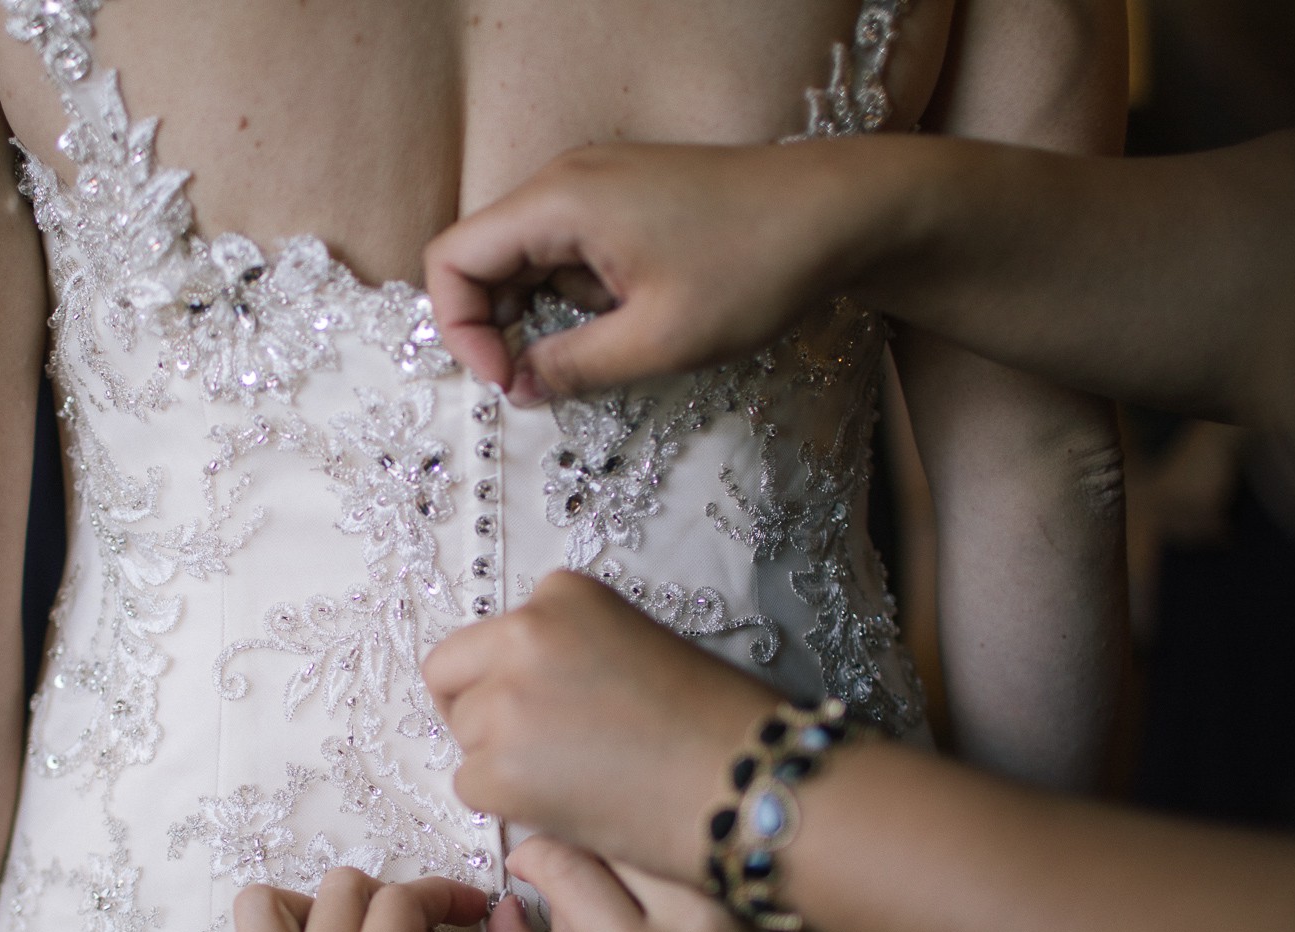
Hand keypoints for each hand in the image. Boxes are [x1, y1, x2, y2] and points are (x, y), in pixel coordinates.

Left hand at [422, 570, 776, 882]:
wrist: (749, 784)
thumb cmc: (714, 722)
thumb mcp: (635, 646)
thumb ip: (570, 652)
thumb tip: (523, 691)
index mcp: (561, 594)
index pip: (488, 636)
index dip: (509, 676)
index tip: (555, 706)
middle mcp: (523, 634)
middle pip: (451, 677)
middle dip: (480, 711)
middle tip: (538, 748)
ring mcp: (504, 702)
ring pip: (464, 736)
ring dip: (501, 760)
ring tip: (577, 778)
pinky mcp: (497, 771)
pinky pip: (470, 786)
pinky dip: (508, 804)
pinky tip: (571, 804)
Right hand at [424, 140, 897, 404]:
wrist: (842, 211)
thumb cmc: (757, 266)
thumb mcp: (658, 341)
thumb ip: (573, 368)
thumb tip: (520, 389)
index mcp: (559, 201)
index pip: (452, 259)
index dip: (462, 331)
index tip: (510, 381)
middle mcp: (565, 179)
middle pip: (484, 257)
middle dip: (501, 327)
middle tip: (545, 379)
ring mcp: (596, 181)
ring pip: (527, 257)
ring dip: (546, 313)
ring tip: (607, 345)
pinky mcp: (625, 194)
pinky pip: (569, 247)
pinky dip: (579, 293)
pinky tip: (631, 317)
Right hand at [506, 837, 907, 931]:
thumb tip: (543, 886)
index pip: (565, 865)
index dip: (532, 850)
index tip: (527, 855)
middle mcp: (696, 917)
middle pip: (612, 825)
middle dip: (579, 825)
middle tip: (572, 839)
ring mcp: (745, 891)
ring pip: (663, 818)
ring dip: (634, 822)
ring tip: (627, 841)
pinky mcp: (780, 877)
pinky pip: (716, 830)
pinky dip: (687, 831)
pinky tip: (683, 851)